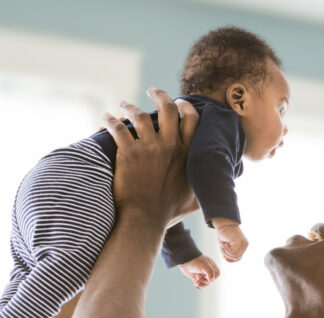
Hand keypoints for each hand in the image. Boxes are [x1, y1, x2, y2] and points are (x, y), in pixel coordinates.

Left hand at [103, 88, 199, 227]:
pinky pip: (117, 129)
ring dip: (130, 106)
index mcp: (188, 153)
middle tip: (152, 91)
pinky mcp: (128, 153)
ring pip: (139, 115)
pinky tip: (104, 118)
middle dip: (160, 95)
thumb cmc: (169, 213)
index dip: (185, 107)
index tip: (179, 102)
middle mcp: (170, 145)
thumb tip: (218, 190)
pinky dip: (109, 121)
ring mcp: (148, 148)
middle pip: (168, 108)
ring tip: (123, 104)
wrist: (144, 220)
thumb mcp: (195, 200)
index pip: (191, 119)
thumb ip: (206, 190)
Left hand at [179, 255, 220, 288]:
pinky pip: (199, 284)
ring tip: (196, 280)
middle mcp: (206, 270)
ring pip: (205, 283)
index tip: (208, 277)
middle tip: (198, 276)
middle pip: (210, 280)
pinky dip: (198, 286)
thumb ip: (210, 272)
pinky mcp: (195, 277)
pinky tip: (195, 284)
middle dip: (205, 281)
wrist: (184, 260)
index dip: (214, 277)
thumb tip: (212, 281)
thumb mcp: (204, 266)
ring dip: (201, 284)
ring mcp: (201, 274)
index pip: (217, 274)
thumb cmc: (195, 261)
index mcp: (210, 266)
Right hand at [217, 224, 247, 262]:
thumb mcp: (227, 245)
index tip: (223, 256)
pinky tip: (224, 243)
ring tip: (223, 244)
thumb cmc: (224, 233)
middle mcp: (245, 245)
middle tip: (222, 247)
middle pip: (236, 258)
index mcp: (243, 246)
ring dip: (225, 252)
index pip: (238, 258)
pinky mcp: (239, 242)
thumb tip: (229, 260)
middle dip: (227, 255)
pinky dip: (225, 250)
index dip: (230, 259)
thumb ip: (230, 252)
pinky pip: (232, 252)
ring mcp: (243, 243)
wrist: (224, 223)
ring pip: (234, 256)